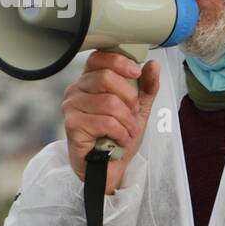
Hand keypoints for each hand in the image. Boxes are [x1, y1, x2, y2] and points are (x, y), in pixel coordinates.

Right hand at [63, 51, 160, 194]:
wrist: (110, 167)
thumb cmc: (119, 135)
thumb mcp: (139, 108)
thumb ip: (147, 86)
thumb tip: (153, 64)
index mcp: (90, 81)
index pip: (99, 58)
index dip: (119, 62)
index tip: (136, 73)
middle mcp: (77, 90)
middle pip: (106, 78)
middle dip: (129, 98)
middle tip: (133, 114)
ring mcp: (71, 107)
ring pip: (109, 102)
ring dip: (127, 120)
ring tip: (129, 130)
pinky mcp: (72, 125)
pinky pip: (105, 122)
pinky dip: (121, 133)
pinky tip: (120, 139)